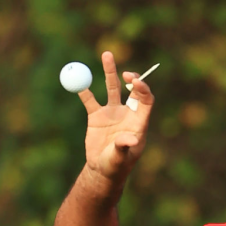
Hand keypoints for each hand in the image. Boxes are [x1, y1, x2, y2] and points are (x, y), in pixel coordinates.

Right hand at [78, 50, 154, 180]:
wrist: (101, 170)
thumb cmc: (116, 166)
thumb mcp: (120, 159)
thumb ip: (124, 147)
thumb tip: (132, 139)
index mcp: (138, 122)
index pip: (146, 100)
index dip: (142, 89)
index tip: (134, 83)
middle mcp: (127, 114)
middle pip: (131, 90)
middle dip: (130, 78)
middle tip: (125, 72)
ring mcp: (111, 113)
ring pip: (112, 88)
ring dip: (110, 71)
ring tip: (107, 54)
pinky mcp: (96, 116)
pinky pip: (90, 99)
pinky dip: (84, 90)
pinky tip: (79, 82)